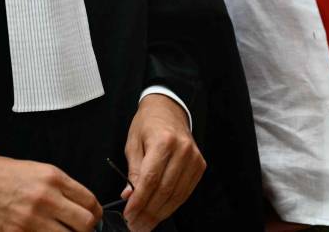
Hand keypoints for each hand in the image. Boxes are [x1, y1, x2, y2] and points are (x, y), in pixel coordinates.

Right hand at [0, 155, 102, 231]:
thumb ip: (65, 188)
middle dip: (87, 228)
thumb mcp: (42, 171)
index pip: (90, 201)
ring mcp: (31, 220)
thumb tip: (86, 206)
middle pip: (85, 223)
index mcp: (54, 179)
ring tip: (64, 230)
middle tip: (82, 227)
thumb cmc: (11, 176)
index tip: (94, 216)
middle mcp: (46, 199)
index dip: (97, 212)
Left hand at [121, 93, 205, 231]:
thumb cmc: (148, 123)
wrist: (169, 108)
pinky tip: (160, 212)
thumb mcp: (133, 143)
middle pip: (165, 190)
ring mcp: (194, 158)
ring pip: (177, 195)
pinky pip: (186, 191)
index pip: (150, 179)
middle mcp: (183, 150)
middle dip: (148, 212)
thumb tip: (129, 197)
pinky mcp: (199, 165)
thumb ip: (133, 171)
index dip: (139, 201)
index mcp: (163, 141)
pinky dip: (172, 204)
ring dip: (160, 213)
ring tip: (145, 224)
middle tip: (135, 225)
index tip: (129, 215)